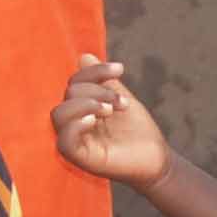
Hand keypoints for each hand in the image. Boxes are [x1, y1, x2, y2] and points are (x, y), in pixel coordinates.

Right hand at [50, 55, 169, 187]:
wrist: (156, 160)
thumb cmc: (138, 132)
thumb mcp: (121, 99)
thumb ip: (103, 81)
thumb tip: (84, 57)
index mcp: (81, 109)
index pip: (75, 82)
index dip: (94, 71)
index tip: (120, 69)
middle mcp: (74, 123)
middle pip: (68, 95)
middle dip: (95, 90)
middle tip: (119, 102)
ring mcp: (75, 141)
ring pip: (60, 114)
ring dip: (86, 104)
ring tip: (111, 109)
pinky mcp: (79, 158)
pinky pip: (64, 140)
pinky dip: (76, 125)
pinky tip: (94, 120)